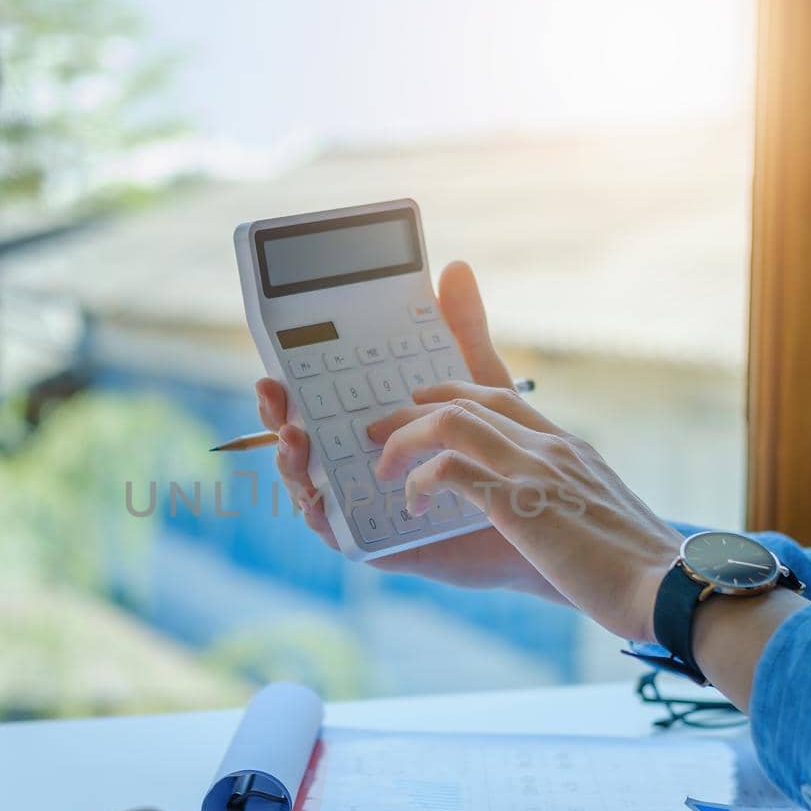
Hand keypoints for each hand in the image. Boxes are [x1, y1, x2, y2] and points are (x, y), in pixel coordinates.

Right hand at [256, 261, 562, 601]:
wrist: (538, 517)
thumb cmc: (503, 451)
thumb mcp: (480, 385)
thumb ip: (463, 332)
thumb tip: (454, 268)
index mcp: (371, 422)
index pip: (315, 401)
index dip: (288, 386)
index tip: (274, 368)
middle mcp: (358, 460)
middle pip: (300, 439)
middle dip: (276, 417)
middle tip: (273, 396)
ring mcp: (363, 502)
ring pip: (307, 484)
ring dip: (290, 462)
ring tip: (295, 439)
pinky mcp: (377, 542)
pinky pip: (335, 531)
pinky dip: (317, 514)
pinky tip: (316, 495)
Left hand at [367, 382, 684, 641]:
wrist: (671, 589)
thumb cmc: (639, 573)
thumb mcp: (595, 524)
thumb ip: (563, 509)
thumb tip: (534, 526)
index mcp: (568, 448)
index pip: (503, 393)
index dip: (452, 388)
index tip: (419, 400)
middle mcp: (551, 445)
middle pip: (468, 396)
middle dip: (412, 410)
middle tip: (378, 433)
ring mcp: (536, 467)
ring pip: (451, 420)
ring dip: (407, 441)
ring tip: (386, 473)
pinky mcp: (521, 501)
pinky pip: (450, 468)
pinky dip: (422, 483)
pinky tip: (415, 508)